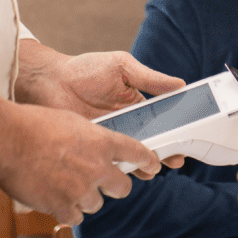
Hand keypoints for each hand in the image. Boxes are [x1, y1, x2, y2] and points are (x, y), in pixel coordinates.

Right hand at [0, 90, 166, 224]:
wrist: (7, 140)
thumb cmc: (33, 124)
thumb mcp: (71, 121)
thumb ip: (90, 138)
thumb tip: (94, 150)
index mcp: (102, 142)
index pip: (137, 153)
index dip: (148, 161)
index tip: (154, 165)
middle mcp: (97, 167)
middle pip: (122, 187)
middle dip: (114, 186)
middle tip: (101, 182)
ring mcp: (81, 189)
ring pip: (96, 203)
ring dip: (85, 197)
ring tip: (64, 184)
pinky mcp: (62, 207)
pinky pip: (75, 217)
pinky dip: (67, 210)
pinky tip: (55, 198)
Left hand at [14, 41, 186, 171]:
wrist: (49, 80)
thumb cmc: (85, 69)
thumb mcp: (122, 67)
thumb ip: (150, 78)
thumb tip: (181, 84)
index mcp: (137, 104)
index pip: (162, 121)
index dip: (175, 130)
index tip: (188, 138)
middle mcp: (126, 124)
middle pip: (151, 142)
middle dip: (165, 152)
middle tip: (175, 159)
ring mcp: (110, 137)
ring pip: (132, 155)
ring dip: (144, 163)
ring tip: (152, 168)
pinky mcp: (93, 148)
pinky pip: (110, 160)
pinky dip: (121, 167)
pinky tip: (128, 170)